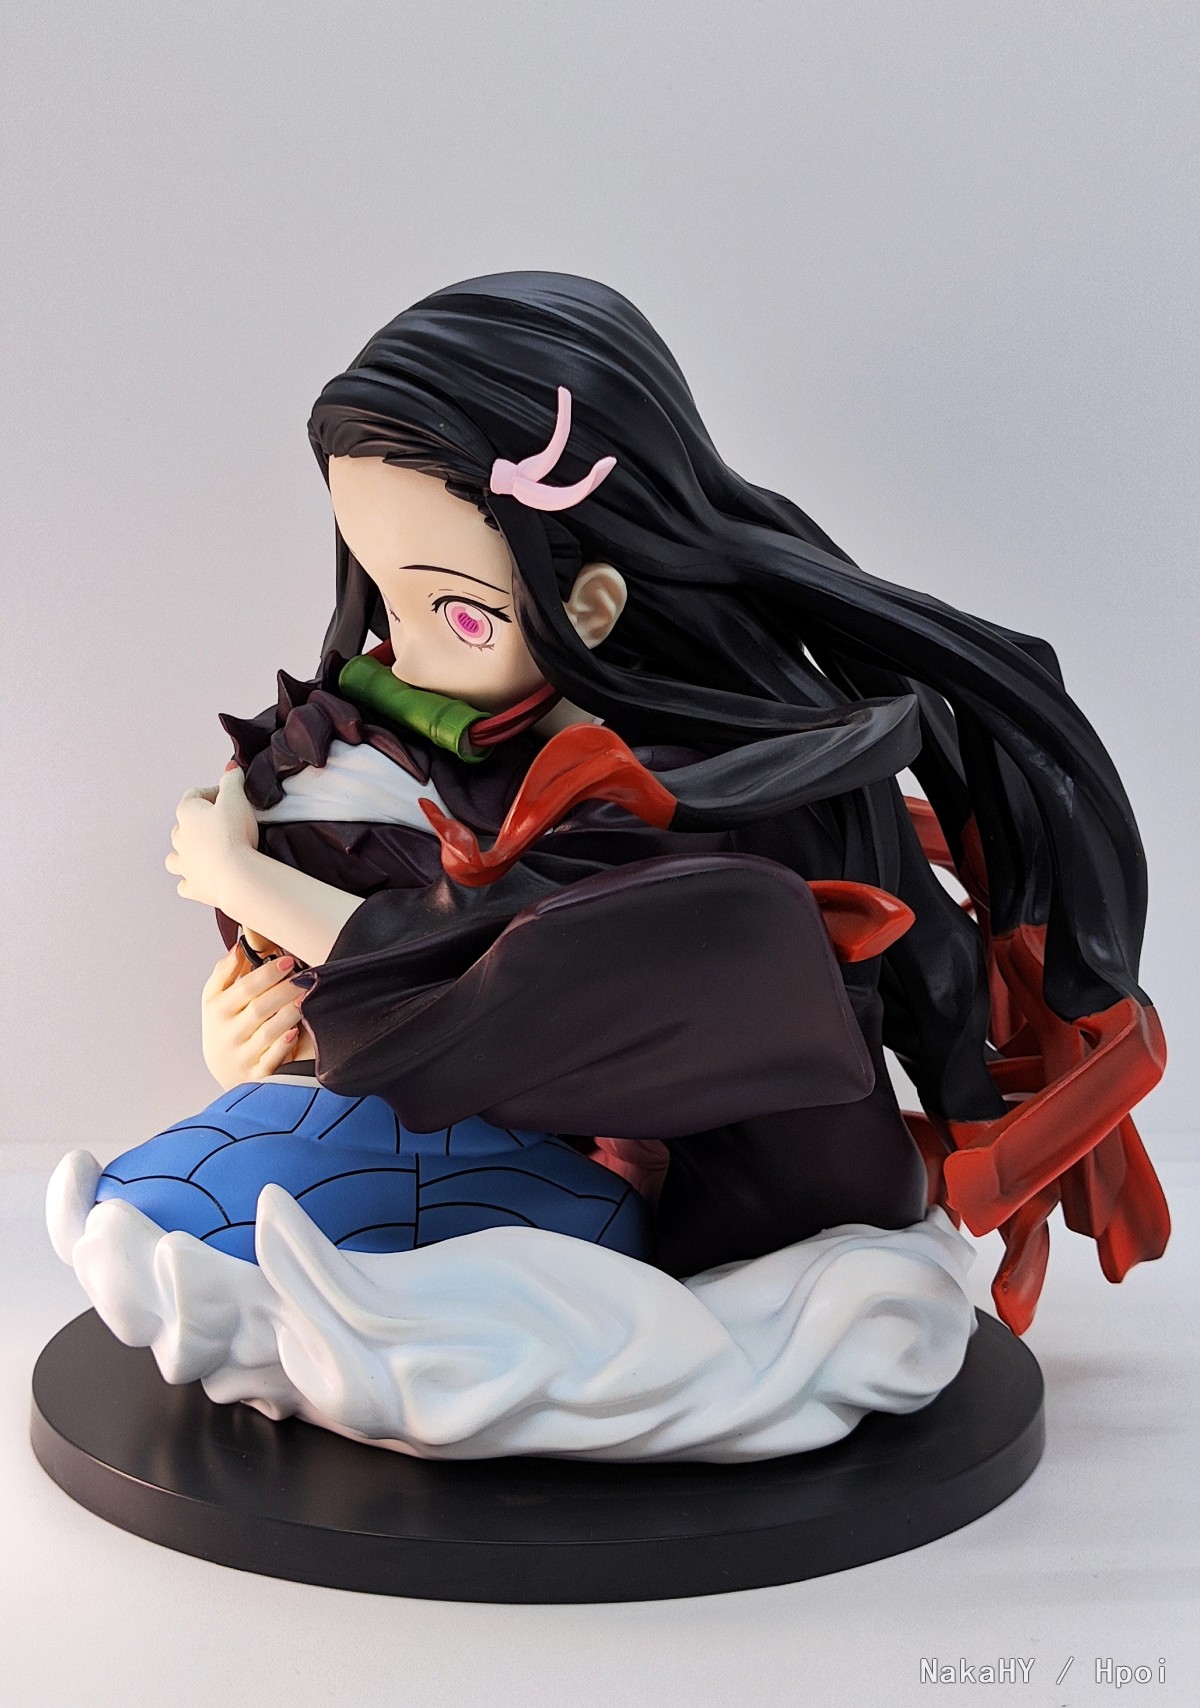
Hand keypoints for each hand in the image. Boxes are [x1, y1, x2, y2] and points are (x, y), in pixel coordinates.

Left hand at [165, 765, 258, 911]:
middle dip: (202, 823)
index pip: (194, 795)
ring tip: (208, 851)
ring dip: (189, 852)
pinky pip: (186, 882)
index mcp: (186, 813)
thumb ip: (232, 780)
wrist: (236, 875)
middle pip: (185, 824)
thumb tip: (231, 770)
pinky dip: (192, 879)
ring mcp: (184, 864)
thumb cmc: (234, 835)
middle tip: (226, 824)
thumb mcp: (236, 798)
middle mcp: (179, 838)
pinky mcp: (193, 887)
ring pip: (177, 856)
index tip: (231, 797)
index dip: (214, 793)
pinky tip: (204, 877)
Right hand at [201, 942, 311, 1089]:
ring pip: (268, 1033)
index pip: (244, 989)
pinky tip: (295, 1031)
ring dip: (289, 1013)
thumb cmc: (224, 1027)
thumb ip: (224, 973)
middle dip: (285, 990)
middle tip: (306, 978)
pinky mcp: (257, 1074)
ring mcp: (242, 1056)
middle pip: (259, 1008)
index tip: (288, 961)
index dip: (268, 974)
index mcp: (217, 1012)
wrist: (224, 1069)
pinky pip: (272, 1060)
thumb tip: (238, 948)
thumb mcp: (214, 1000)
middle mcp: (228, 1035)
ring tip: (306, 998)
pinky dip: (284, 1046)